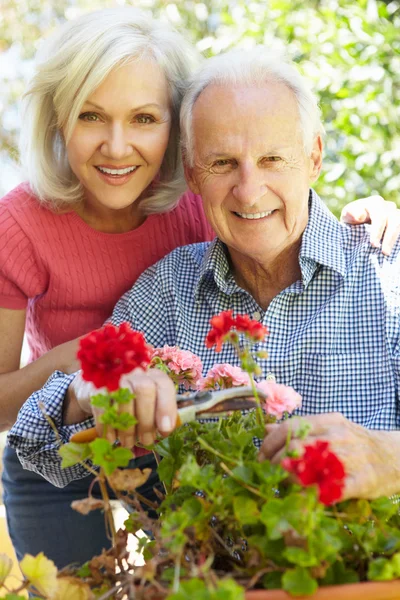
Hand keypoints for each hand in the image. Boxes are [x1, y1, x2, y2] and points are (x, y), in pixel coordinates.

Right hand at [67, 368, 176, 447]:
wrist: (104, 392)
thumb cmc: (134, 403)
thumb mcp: (150, 406)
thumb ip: (159, 415)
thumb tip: (165, 431)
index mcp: (153, 376)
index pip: (163, 385)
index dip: (166, 407)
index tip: (165, 430)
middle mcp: (136, 372)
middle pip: (144, 390)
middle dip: (146, 420)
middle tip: (145, 441)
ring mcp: (116, 378)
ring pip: (124, 398)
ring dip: (127, 427)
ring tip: (128, 443)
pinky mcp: (97, 387)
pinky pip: (103, 406)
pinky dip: (108, 426)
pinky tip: (111, 439)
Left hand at [258, 413, 397, 499]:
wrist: (395, 456)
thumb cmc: (355, 442)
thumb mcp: (329, 428)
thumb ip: (299, 429)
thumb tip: (267, 428)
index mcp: (328, 421)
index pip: (290, 427)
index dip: (270, 443)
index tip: (260, 457)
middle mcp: (337, 436)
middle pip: (295, 447)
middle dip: (275, 463)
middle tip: (269, 474)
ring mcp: (349, 458)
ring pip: (310, 468)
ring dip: (291, 479)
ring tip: (285, 484)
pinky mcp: (360, 481)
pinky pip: (331, 490)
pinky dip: (315, 495)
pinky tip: (308, 497)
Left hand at [341, 196, 399, 255]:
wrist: (357, 222)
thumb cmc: (351, 218)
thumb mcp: (347, 215)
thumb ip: (351, 213)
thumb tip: (361, 216)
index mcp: (375, 203)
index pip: (380, 216)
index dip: (377, 231)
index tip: (373, 244)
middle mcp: (387, 206)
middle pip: (393, 220)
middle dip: (388, 238)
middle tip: (384, 252)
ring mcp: (394, 213)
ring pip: (399, 224)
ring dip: (393, 240)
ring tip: (386, 253)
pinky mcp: (397, 221)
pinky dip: (397, 239)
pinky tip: (393, 248)